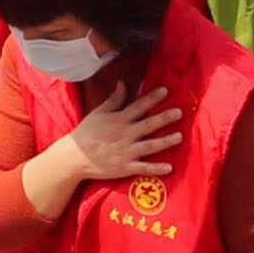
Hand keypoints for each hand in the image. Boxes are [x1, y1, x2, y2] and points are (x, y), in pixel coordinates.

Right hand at [48, 88, 183, 190]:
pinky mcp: (125, 167)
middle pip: (149, 124)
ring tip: (179, 137)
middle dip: (165, 118)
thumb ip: (114, 100)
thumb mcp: (98, 113)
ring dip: (166, 141)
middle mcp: (125, 134)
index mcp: (119, 120)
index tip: (166, 91)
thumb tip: (123, 83)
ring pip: (150, 145)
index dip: (153, 98)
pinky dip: (156, 169)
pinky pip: (143, 168)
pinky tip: (169, 168)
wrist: (74, 157)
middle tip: (179, 112)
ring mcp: (126, 152)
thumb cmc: (86, 133)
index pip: (139, 106)